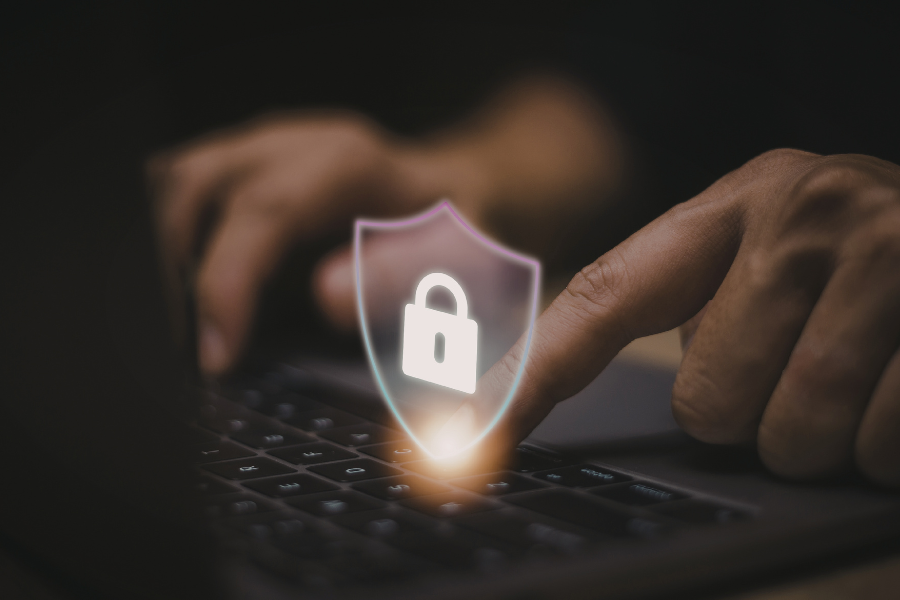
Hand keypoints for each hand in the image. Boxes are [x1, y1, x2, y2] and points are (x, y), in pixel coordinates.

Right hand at [149, 76, 621, 374]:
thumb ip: (407, 278)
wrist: (466, 194)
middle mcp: (303, 141)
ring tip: (202, 321)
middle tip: (204, 346)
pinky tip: (211, 286)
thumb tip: (326, 297)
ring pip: (184, 180)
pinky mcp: (258, 163)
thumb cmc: (467, 235)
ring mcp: (274, 145)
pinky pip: (195, 188)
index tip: (216, 355)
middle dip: (182, 268)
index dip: (227, 283)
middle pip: (198, 182)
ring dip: (175, 253)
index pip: (262, 210)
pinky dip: (186, 238)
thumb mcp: (463, 262)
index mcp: (351, 163)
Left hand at [457, 150, 899, 486]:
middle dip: (746, 410)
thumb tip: (577, 407)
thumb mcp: (763, 254)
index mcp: (730, 202)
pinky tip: (896, 388)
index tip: (469, 436)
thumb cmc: (853, 257)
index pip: (601, 301)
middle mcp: (800, 215)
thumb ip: (684, 310)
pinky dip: (879, 445)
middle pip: (705, 402)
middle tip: (794, 363)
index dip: (530, 378)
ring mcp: (885, 260)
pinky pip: (875, 447)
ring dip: (815, 434)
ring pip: (789, 437)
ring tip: (851, 372)